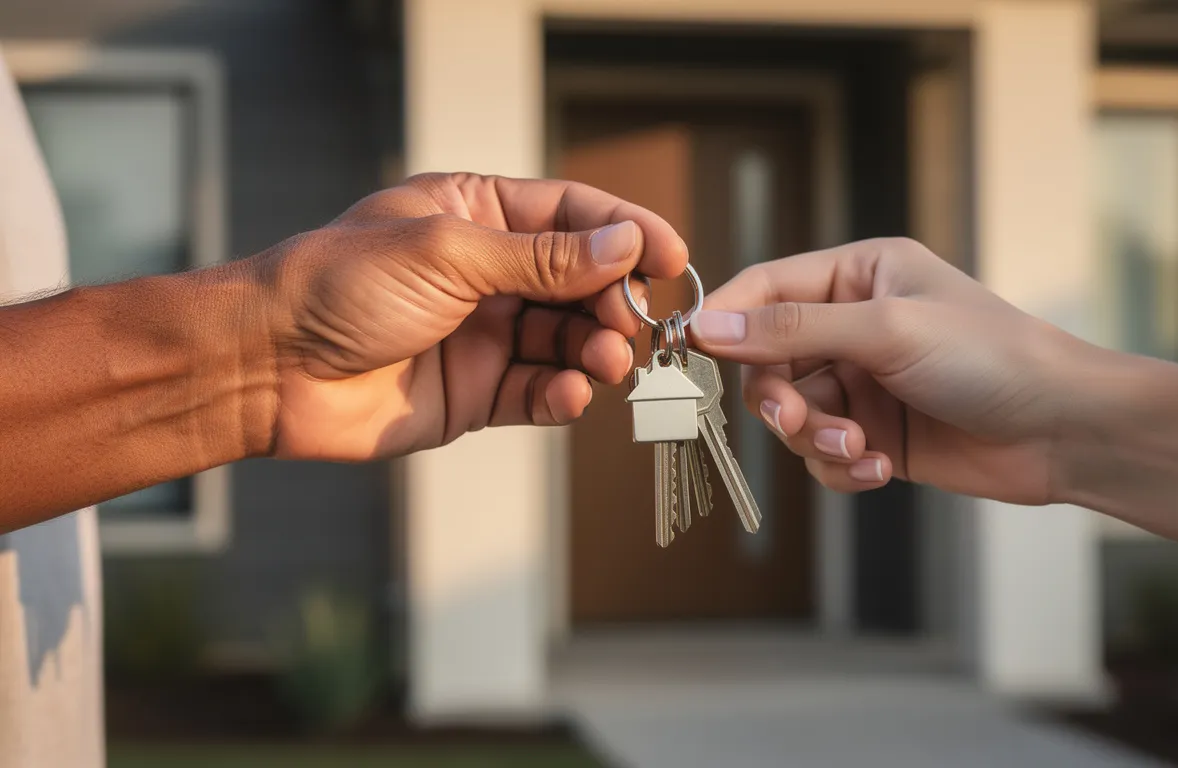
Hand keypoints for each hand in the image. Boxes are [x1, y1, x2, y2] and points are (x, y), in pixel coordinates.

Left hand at [254, 173, 685, 460]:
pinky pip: (538, 393)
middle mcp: (486, 273)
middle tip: (635, 322)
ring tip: (607, 362)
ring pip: (567, 341)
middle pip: (580, 282)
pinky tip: (570, 396)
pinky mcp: (476, 393)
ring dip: (596, 351)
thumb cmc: (337, 285)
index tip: (672, 257)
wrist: (267, 369)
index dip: (626, 233)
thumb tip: (623, 247)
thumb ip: (542, 258)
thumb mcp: (448, 254)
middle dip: (615, 301)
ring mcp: (484, 334)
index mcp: (476, 215)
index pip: (572, 216)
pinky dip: (562, 396)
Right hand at [689, 238, 1088, 503]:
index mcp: (859, 275)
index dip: (724, 319)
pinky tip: (878, 469)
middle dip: (780, 398)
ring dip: (815, 439)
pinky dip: (840, 466)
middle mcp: (855, 324)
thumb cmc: (991, 356)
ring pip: (794, 415)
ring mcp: (865, 382)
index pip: (765, 288)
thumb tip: (707, 328)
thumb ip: (792, 328)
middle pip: (769, 360)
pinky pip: (824, 454)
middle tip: (797, 422)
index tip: (688, 353)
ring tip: (856, 450)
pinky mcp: (877, 434)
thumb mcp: (886, 330)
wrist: (1064, 430)